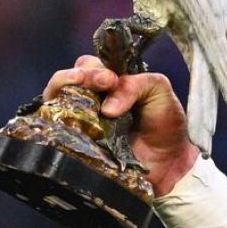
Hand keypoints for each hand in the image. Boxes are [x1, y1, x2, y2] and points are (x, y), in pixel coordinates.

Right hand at [42, 55, 198, 196]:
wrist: (170, 162)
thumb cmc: (165, 124)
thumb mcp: (158, 90)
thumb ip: (135, 84)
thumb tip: (107, 108)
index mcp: (109, 83)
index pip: (88, 65)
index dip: (94, 68)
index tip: (110, 79)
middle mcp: (91, 100)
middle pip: (67, 78)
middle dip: (80, 74)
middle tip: (103, 82)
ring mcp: (82, 122)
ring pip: (56, 99)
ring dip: (65, 88)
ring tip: (81, 90)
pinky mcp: (78, 145)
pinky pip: (58, 129)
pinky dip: (59, 118)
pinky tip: (72, 118)